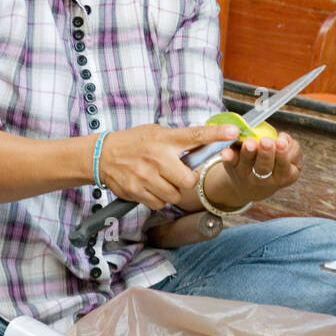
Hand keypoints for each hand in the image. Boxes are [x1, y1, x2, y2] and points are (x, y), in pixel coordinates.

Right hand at [96, 123, 240, 211]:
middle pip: (188, 180)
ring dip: (172, 191)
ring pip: (174, 196)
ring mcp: (146, 176)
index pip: (195, 135)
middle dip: (186, 181)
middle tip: (178, 175)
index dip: (216, 134)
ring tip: (161, 181)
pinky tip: (150, 187)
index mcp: (165, 139)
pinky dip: (158, 199)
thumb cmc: (133, 143)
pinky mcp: (136, 191)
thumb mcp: (156, 133)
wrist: (102, 155)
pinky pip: (159, 204)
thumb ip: (178, 140)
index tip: (233, 131)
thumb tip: (205, 145)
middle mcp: (157, 157)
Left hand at [215, 131, 302, 203]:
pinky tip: (226, 152)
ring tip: (249, 143)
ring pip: (247, 163)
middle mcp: (264, 179)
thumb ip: (292, 148)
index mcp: (283, 176)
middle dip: (266, 153)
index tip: (281, 141)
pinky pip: (230, 162)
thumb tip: (284, 137)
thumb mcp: (290, 161)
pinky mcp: (232, 168)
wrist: (252, 185)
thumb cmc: (275, 165)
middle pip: (265, 167)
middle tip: (266, 142)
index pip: (284, 166)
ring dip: (248, 153)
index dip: (283, 154)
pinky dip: (228, 157)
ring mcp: (246, 174)